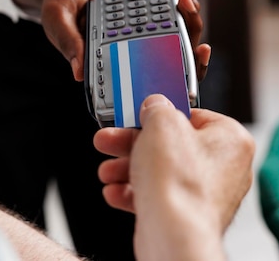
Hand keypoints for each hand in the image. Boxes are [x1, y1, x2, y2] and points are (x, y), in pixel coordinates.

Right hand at [11, 0, 209, 81]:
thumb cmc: (56, 2)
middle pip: (172, 59)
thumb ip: (68, 41)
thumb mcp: (56, 19)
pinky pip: (168, 14)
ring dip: (187, 19)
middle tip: (189, 19)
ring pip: (175, 36)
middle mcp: (131, 52)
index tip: (193, 61)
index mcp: (112, 62)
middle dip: (190, 43)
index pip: (146, 80)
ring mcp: (140, 33)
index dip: (176, 78)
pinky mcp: (144, 14)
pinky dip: (177, 5)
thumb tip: (78, 72)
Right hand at [94, 94, 254, 231]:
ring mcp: (206, 195)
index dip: (159, 113)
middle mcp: (224, 168)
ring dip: (128, 168)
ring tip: (108, 169)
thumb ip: (157, 107)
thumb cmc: (179, 182)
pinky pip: (158, 196)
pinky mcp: (187, 216)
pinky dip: (134, 192)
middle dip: (132, 143)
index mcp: (230, 139)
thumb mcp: (162, 122)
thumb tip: (154, 106)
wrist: (174, 233)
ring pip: (160, 171)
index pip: (191, 115)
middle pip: (170, 144)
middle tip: (112, 139)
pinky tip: (114, 190)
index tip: (138, 114)